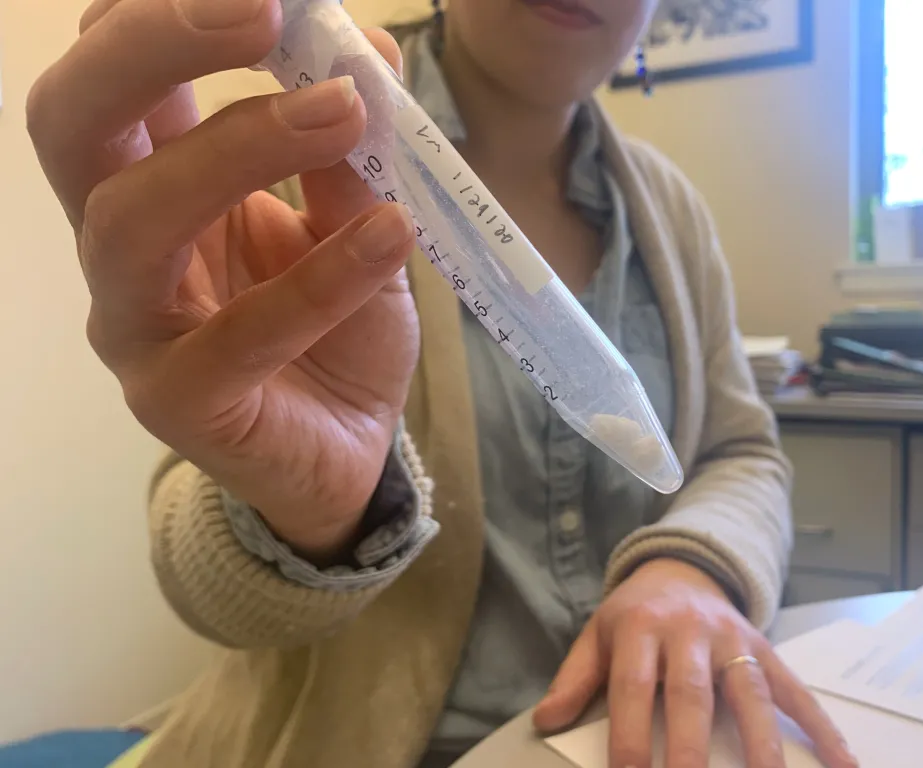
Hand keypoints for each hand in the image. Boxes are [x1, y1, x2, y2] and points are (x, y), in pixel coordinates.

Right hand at [28, 0, 417, 559]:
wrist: (349, 443)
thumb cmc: (337, 326)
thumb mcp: (357, 221)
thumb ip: (350, 151)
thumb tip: (367, 56)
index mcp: (155, 177)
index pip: (111, 71)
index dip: (155, 11)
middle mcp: (121, 241)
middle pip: (72, 121)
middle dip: (151, 48)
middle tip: (259, 10)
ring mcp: (135, 326)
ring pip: (132, 220)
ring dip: (239, 148)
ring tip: (344, 115)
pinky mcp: (177, 402)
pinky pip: (235, 337)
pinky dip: (319, 279)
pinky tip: (390, 236)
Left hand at [534, 560, 857, 767]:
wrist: (682, 567)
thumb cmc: (634, 613)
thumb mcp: (598, 634)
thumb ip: (575, 677)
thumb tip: (545, 720)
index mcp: (640, 627)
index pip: (631, 686)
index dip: (627, 736)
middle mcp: (689, 630)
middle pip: (691, 693)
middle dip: (690, 749)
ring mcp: (733, 638)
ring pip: (749, 691)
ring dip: (761, 744)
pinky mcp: (764, 648)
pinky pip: (794, 689)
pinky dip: (821, 725)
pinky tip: (843, 762)